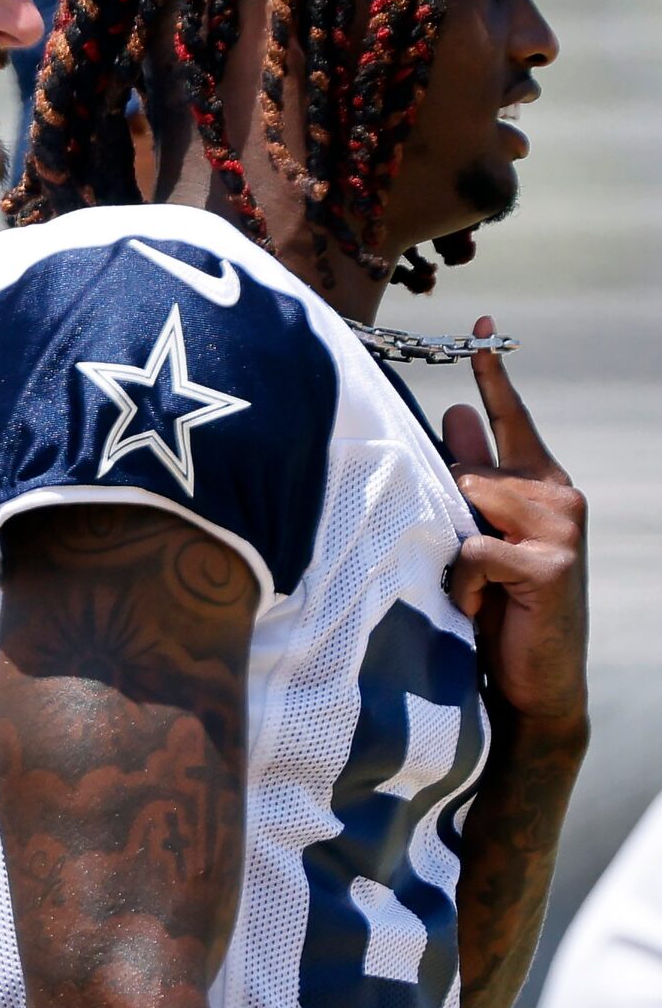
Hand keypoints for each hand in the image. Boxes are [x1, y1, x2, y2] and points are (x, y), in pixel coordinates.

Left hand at [445, 318, 588, 730]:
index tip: (483, 326)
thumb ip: (470, 481)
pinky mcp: (552, 561)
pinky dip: (463, 580)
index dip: (494, 375)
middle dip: (446, 508)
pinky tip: (479, 606)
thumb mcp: (477, 537)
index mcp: (538, 484)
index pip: (512, 418)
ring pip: (469, 500)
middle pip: (468, 467)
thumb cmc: (497, 608)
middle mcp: (557, 494)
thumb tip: (446, 417)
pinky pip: (474, 549)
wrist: (534, 681)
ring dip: (454, 550)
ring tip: (473, 590)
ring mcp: (561, 526)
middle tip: (465, 561)